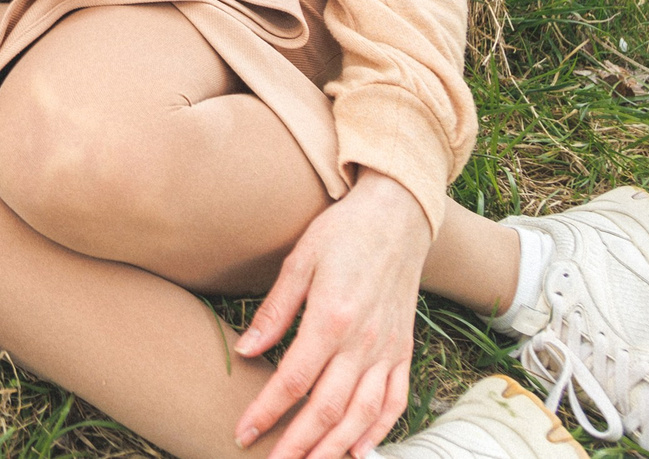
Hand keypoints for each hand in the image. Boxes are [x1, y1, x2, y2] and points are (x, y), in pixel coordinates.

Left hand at [234, 171, 430, 458]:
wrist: (397, 214)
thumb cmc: (343, 232)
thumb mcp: (299, 260)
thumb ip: (275, 310)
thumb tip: (245, 351)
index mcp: (331, 318)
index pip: (293, 381)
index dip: (266, 412)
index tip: (243, 432)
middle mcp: (363, 341)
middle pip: (328, 408)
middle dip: (299, 444)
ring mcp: (388, 349)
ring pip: (362, 414)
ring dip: (335, 447)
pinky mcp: (404, 349)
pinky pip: (396, 400)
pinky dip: (380, 430)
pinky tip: (360, 450)